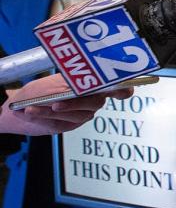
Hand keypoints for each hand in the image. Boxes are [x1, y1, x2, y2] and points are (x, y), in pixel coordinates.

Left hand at [0, 75, 128, 135]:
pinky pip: (58, 123)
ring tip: (31, 108)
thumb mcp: (53, 82)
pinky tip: (30, 112)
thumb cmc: (39, 90)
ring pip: (74, 115)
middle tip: (56, 104)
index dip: (123, 90)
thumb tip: (77, 87)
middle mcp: (93, 100)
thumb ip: (68, 85)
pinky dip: (41, 117)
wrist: (21, 106)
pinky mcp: (68, 126)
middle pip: (94, 103)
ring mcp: (82, 114)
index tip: (123, 91)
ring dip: (49, 111)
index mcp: (94, 85)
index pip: (117, 88)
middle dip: (74, 104)